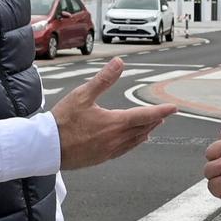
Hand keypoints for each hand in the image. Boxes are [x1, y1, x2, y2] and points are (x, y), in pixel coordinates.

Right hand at [52, 58, 176, 169]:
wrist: (46, 148)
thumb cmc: (62, 121)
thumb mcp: (82, 95)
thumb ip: (103, 79)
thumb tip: (119, 62)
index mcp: (114, 123)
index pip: (144, 116)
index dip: (160, 111)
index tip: (173, 108)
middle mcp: (115, 139)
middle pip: (141, 129)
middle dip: (154, 121)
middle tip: (164, 115)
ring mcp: (108, 151)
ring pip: (134, 141)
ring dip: (145, 132)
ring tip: (152, 127)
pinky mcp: (101, 158)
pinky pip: (123, 150)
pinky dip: (133, 143)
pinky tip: (132, 142)